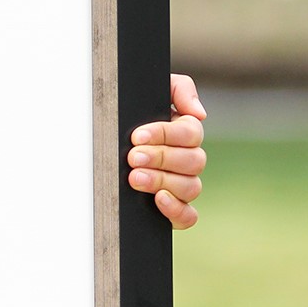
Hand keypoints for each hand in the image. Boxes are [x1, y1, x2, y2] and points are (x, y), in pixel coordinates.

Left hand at [128, 73, 206, 229]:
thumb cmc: (133, 108)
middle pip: (193, 161)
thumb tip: (200, 114)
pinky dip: (177, 210)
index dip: (166, 135)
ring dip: (162, 181)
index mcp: (187, 131)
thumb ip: (181, 89)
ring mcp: (183, 184)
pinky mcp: (174, 208)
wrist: (107, 132)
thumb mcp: (155, 89)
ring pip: (191, 187)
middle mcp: (189, 159)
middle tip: (133, 157)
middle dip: (160, 158)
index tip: (137, 136)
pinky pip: (188, 216)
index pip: (191, 134)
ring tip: (134, 178)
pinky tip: (158, 199)